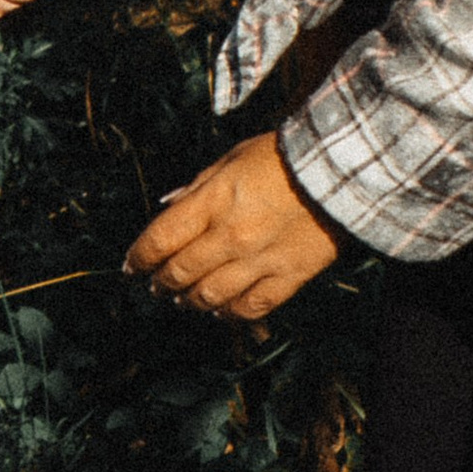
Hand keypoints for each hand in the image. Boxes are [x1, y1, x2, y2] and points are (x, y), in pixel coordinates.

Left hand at [123, 132, 343, 321]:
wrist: (342, 170)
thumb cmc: (281, 157)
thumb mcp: (230, 160)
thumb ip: (196, 188)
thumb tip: (166, 208)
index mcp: (213, 203)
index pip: (160, 240)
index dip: (138, 257)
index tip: (130, 265)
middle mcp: (232, 237)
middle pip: (181, 272)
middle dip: (161, 281)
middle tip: (155, 283)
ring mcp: (261, 261)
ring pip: (211, 297)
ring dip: (190, 301)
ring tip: (182, 299)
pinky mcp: (290, 277)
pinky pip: (251, 307)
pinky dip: (230, 314)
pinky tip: (220, 311)